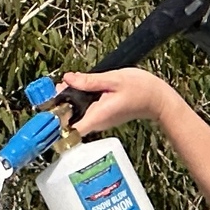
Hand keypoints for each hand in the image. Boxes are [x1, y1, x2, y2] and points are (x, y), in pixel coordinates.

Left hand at [56, 66, 178, 136]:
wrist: (157, 99)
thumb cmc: (140, 88)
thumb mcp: (113, 79)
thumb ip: (89, 81)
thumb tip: (67, 78)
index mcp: (97, 116)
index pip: (70, 130)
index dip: (57, 120)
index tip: (51, 106)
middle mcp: (96, 123)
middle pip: (70, 121)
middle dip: (61, 104)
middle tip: (59, 86)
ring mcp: (99, 121)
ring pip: (77, 115)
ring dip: (69, 100)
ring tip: (68, 83)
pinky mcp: (102, 116)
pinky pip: (85, 111)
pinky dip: (79, 100)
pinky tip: (79, 87)